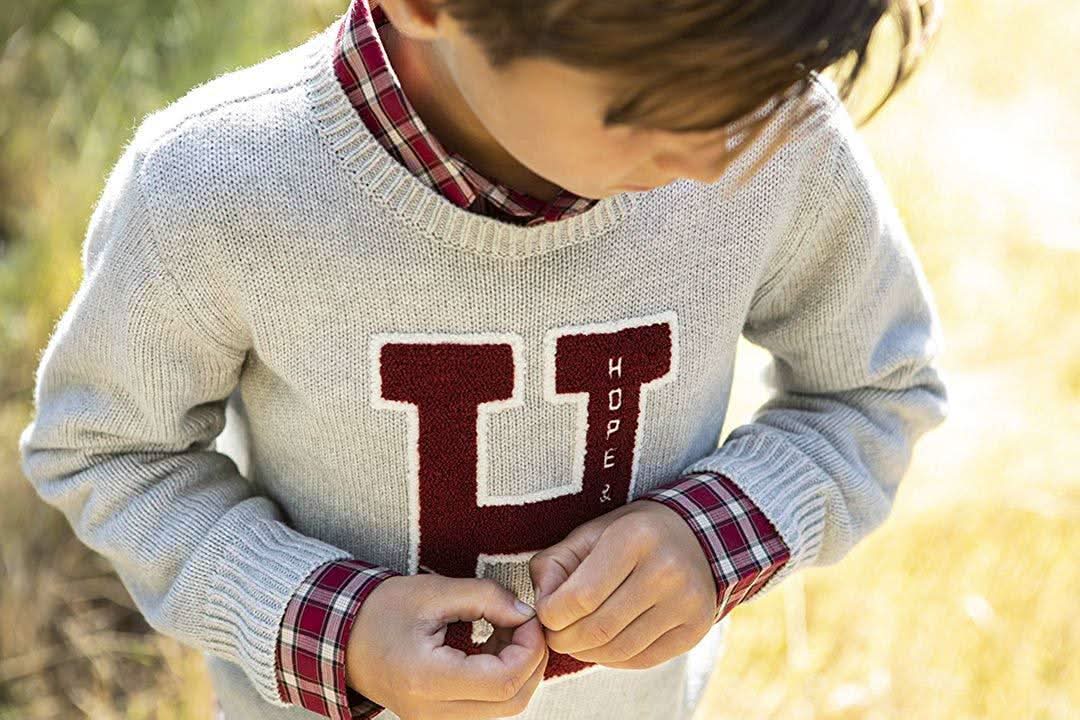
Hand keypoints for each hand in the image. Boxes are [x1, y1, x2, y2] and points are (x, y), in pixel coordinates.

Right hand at [347, 573, 548, 719]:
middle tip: (525, 622)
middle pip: (511, 702)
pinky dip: (503, 679)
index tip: (528, 616)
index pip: (502, 680)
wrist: (344, 638)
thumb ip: (486, 597)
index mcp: (428, 678)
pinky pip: (488, 708)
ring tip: (507, 631)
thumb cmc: (383, 611)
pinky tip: (495, 647)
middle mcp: (432, 711)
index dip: (529, 647)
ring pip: (505, 709)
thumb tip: (526, 613)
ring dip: (519, 670)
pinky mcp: (440, 719)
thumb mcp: (434, 592)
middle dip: (532, 660)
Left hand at [528, 500, 716, 669]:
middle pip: (598, 628)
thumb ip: (555, 564)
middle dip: (564, 639)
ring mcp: (686, 602)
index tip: (545, 614)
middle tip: (555, 634)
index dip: (551, 615)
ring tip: (576, 640)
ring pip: (618, 649)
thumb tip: (541, 606)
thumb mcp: (589, 534)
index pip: (580, 597)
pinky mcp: (695, 629)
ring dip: (585, 652)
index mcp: (635, 537)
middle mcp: (666, 569)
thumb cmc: (630, 535)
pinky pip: (641, 659)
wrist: (695, 538)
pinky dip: (612, 658)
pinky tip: (603, 644)